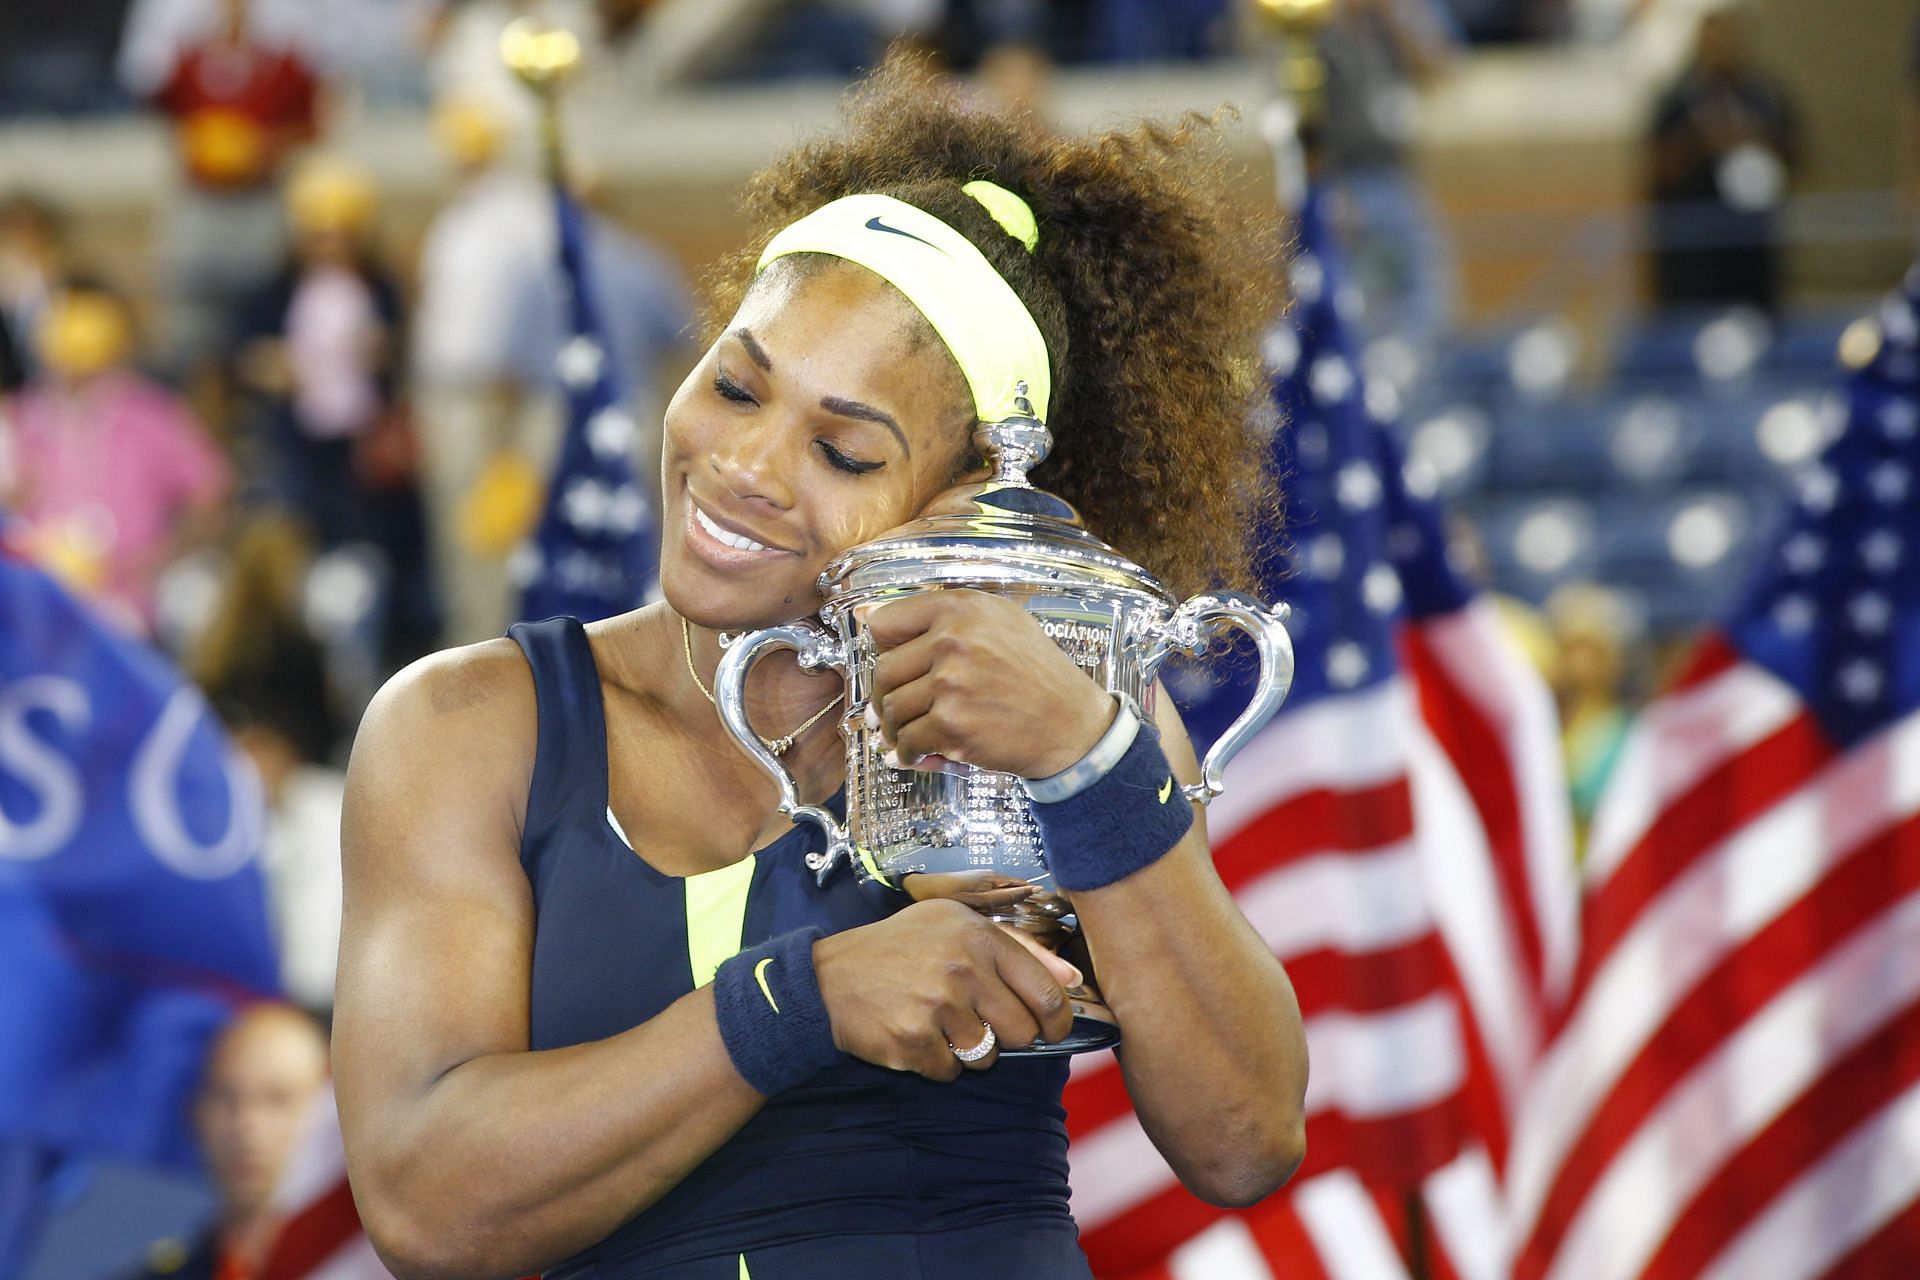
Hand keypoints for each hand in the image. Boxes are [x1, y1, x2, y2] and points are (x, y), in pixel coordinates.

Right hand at [812, 899, 1078, 1079]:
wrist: (830, 977)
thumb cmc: (900, 948)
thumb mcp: (956, 926)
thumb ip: (1018, 951)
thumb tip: (1071, 980)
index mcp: (980, 937)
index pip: (1047, 993)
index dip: (1056, 1021)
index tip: (1051, 1030)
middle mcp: (963, 970)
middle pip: (1022, 1032)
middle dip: (1007, 1035)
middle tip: (978, 1022)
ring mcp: (938, 1008)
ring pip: (987, 1056)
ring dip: (968, 1050)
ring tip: (938, 1023)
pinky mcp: (914, 1042)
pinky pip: (950, 1072)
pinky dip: (936, 1063)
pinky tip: (915, 1035)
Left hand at [864, 590, 1116, 778]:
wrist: (1072, 725)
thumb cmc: (1037, 674)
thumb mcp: (998, 622)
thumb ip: (937, 615)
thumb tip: (864, 615)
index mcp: (961, 609)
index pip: (886, 624)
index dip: (885, 649)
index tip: (893, 664)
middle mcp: (953, 641)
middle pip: (883, 671)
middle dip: (885, 697)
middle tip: (894, 710)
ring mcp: (951, 684)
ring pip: (891, 710)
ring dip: (894, 730)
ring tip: (909, 735)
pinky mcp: (952, 725)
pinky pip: (907, 741)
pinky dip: (908, 754)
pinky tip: (920, 754)